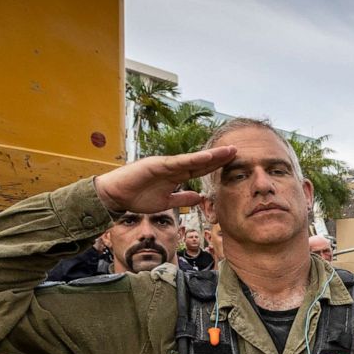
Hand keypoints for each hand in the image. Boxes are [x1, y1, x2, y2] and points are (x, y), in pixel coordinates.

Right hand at [94, 147, 236, 213]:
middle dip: (219, 157)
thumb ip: (182, 198)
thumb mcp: (166, 202)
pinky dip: (193, 159)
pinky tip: (207, 157)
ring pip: (193, 159)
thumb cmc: (138, 197)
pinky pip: (178, 162)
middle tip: (237, 151)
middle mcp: (173, 167)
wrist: (116, 196)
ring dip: (211, 156)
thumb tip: (199, 197)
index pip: (201, 170)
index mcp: (176, 175)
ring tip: (228, 151)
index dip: (216, 166)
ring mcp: (165, 164)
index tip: (233, 162)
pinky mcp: (156, 164)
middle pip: (201, 162)